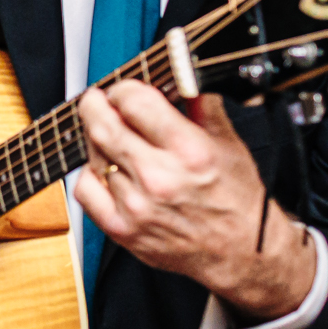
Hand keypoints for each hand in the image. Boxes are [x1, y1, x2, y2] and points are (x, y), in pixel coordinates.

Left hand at [76, 83, 316, 318]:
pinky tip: (105, 168)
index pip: (135, 103)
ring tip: (111, 137)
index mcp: (190, 152)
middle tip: (97, 101)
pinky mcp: (122, 228)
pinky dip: (89, 173)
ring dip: (96, 139)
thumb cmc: (237, 201)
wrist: (241, 253)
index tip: (123, 90)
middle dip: (95, 106)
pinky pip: (85, 189)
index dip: (123, 90)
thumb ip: (201, 106)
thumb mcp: (229, 144)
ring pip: (93, 155)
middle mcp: (160, 178)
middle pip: (103, 127)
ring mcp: (137, 206)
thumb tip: (181, 75)